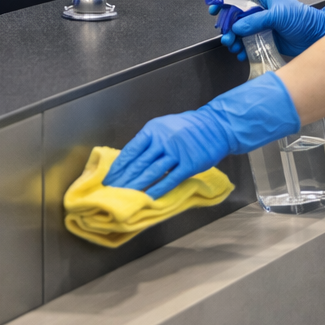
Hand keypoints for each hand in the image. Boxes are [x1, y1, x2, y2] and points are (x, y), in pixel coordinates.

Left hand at [103, 73, 300, 197]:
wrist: (215, 126)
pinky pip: (170, 179)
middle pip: (138, 164)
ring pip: (151, 172)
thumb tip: (130, 159)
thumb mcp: (163, 127)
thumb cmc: (187, 127)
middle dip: (123, 180)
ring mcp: (176, 152)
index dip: (119, 167)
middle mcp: (162, 140)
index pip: (130, 151)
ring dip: (136, 186)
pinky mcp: (189, 164)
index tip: (109, 179)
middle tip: (112, 192)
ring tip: (125, 196)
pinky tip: (148, 197)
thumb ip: (148, 142)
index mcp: (152, 130)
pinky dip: (158, 189)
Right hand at [211, 0, 324, 59]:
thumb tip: (238, 27)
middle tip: (225, 34)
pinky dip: (242, 48)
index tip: (214, 8)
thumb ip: (257, 20)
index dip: (223, 0)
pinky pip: (246, 42)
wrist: (317, 36)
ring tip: (233, 45)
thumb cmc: (303, 19)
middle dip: (227, 24)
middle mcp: (259, 8)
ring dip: (233, 38)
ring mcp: (260, 23)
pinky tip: (241, 52)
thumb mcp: (279, 15)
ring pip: (238, 29)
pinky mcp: (263, 37)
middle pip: (234, 14)